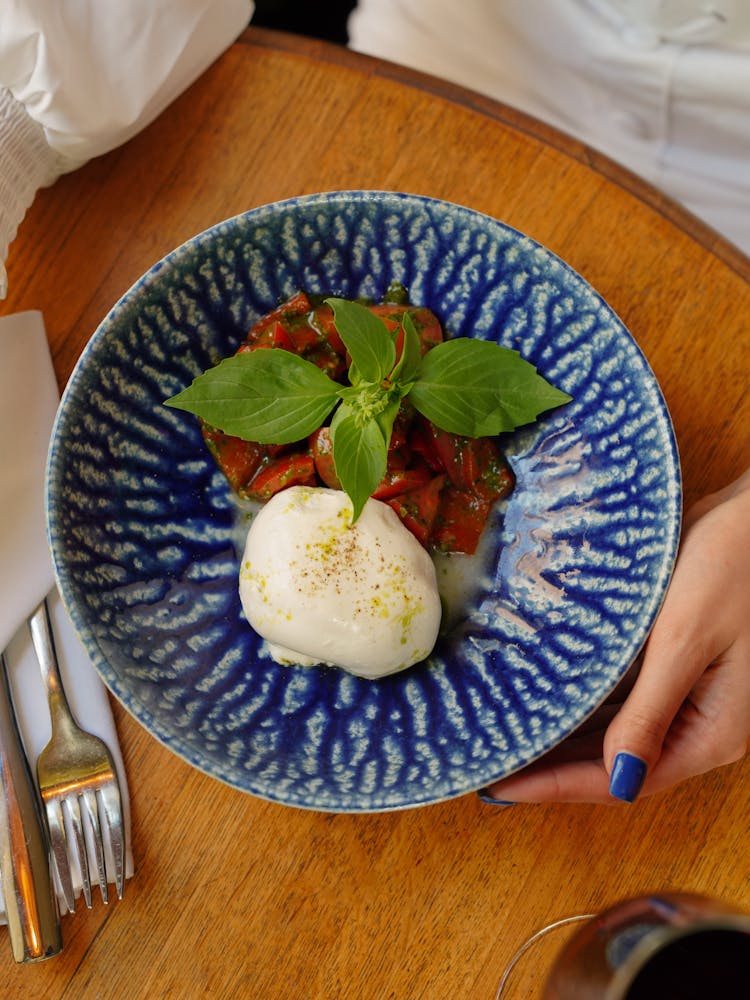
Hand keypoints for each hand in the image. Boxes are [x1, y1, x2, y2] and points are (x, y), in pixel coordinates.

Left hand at [480, 468, 749, 803]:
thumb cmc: (733, 568)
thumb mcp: (684, 641)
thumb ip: (650, 713)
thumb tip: (619, 779)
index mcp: (712, 733)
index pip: (622, 782)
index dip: (559, 787)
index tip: (501, 786)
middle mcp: (700, 724)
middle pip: (614, 765)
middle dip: (552, 769)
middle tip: (489, 765)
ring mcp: (687, 695)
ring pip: (612, 733)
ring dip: (561, 739)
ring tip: (505, 738)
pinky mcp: (672, 664)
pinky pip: (618, 698)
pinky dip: (579, 704)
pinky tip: (540, 697)